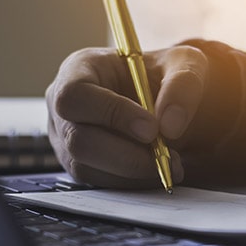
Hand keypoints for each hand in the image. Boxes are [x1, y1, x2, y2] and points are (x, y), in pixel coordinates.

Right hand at [45, 45, 207, 186]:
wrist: (163, 95)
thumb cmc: (163, 73)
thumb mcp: (182, 63)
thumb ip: (181, 86)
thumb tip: (170, 127)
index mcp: (78, 70)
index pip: (75, 95)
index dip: (111, 115)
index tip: (152, 129)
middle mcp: (63, 107)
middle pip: (77, 140)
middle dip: (126, 155)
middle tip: (166, 156)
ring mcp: (67, 139)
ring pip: (87, 167)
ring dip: (132, 172)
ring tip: (169, 163)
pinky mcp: (81, 164)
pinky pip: (99, 182)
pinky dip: (132, 182)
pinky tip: (158, 170)